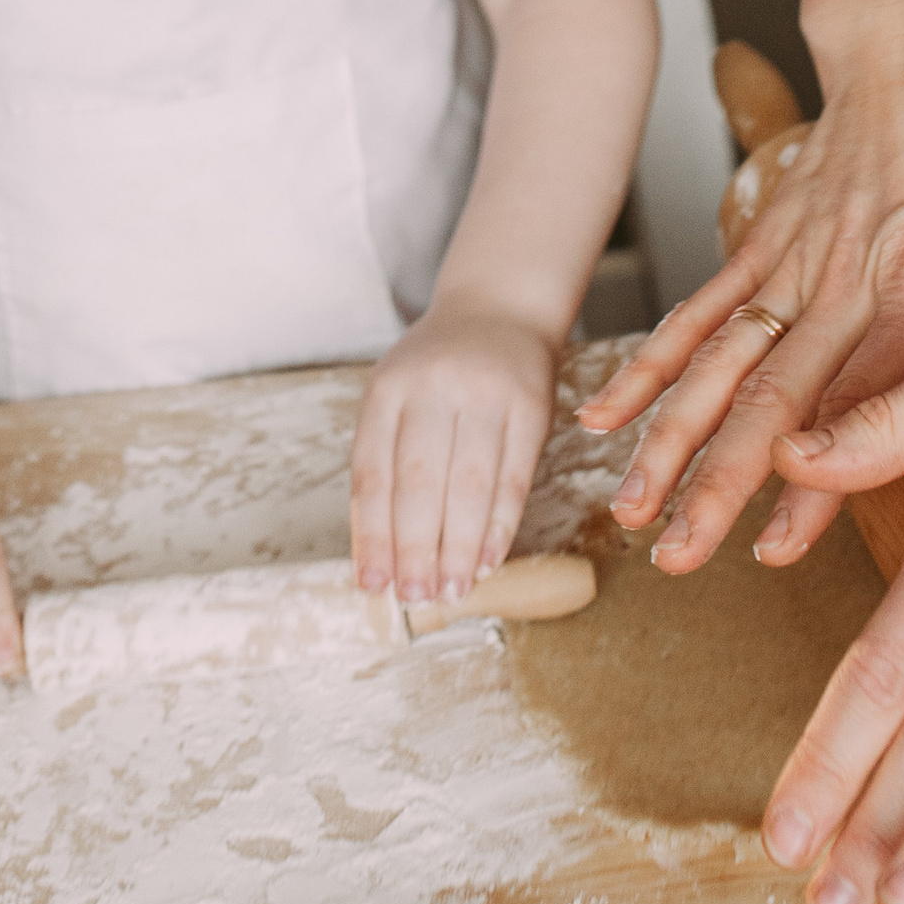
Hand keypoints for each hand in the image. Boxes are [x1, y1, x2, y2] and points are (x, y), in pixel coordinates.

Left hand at [350, 298, 560, 603]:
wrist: (499, 307)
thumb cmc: (437, 370)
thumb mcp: (396, 395)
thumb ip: (385, 461)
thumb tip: (378, 554)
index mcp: (388, 387)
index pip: (374, 471)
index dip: (372, 534)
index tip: (374, 584)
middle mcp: (434, 386)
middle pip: (419, 481)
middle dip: (414, 548)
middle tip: (415, 596)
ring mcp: (486, 392)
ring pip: (468, 485)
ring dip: (458, 547)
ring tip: (450, 590)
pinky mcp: (531, 405)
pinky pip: (513, 477)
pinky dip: (500, 526)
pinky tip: (488, 561)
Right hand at [580, 8, 903, 573]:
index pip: (869, 394)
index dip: (822, 473)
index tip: (778, 541)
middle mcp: (850, 279)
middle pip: (775, 392)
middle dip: (723, 480)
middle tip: (685, 555)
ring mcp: (798, 261)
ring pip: (724, 361)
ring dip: (675, 437)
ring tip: (637, 509)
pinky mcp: (770, 243)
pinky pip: (703, 311)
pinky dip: (652, 364)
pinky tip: (607, 418)